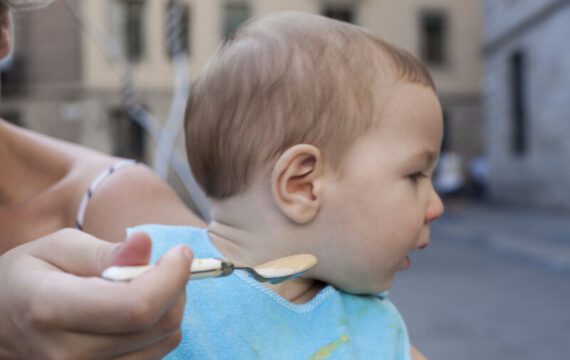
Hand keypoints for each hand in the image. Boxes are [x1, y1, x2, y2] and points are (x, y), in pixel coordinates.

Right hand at [0, 229, 191, 359]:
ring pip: (164, 341)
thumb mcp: (56, 248)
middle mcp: (67, 353)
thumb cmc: (28, 278)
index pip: (136, 305)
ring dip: (169, 307)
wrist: (1, 326)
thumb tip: (146, 244)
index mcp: (51, 308)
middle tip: (164, 264)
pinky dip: (158, 329)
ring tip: (144, 286)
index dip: (172, 277)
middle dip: (175, 287)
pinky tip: (137, 311)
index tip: (181, 252)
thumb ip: (104, 250)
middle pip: (158, 324)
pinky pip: (154, 356)